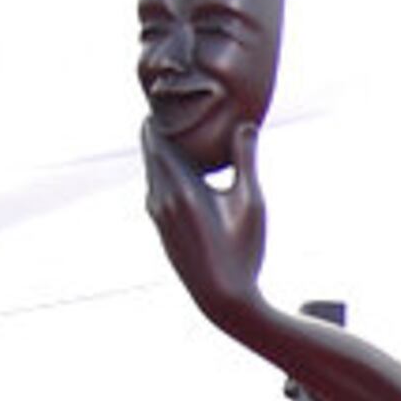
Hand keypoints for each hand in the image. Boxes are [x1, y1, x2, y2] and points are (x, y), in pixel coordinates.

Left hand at [139, 120, 267, 310]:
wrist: (224, 298)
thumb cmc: (243, 251)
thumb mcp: (251, 203)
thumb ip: (246, 161)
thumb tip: (245, 124)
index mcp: (179, 187)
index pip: (156, 138)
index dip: (160, 118)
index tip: (170, 102)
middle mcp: (160, 197)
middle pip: (149, 151)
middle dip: (158, 131)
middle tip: (170, 110)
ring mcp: (157, 214)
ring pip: (152, 171)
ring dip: (162, 153)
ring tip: (176, 137)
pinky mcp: (161, 227)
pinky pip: (156, 189)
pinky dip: (164, 173)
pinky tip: (182, 174)